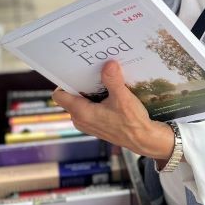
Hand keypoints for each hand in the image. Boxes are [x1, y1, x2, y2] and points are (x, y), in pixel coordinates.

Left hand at [52, 60, 173, 159]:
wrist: (144, 140)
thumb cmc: (132, 123)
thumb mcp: (123, 98)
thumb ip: (113, 80)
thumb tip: (108, 64)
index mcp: (81, 113)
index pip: (60, 95)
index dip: (64, 81)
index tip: (75, 69)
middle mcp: (80, 119)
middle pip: (71, 95)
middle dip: (80, 82)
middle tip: (92, 68)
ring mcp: (88, 122)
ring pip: (81, 100)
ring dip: (90, 89)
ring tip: (102, 76)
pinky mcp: (97, 123)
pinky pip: (90, 106)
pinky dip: (97, 97)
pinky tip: (110, 89)